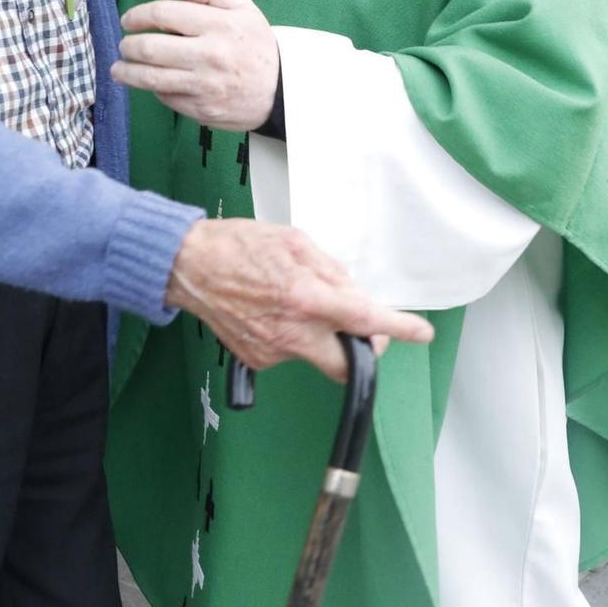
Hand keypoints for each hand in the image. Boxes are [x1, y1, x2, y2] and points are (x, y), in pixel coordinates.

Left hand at [114, 0, 277, 130]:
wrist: (282, 90)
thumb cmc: (257, 43)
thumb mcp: (242, 7)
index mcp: (218, 24)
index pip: (163, 14)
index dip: (137, 15)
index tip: (128, 20)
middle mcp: (209, 55)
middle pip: (150, 48)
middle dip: (127, 46)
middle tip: (123, 46)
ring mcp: (204, 85)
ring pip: (150, 78)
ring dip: (126, 72)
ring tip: (119, 69)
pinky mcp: (202, 110)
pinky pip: (166, 98)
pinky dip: (154, 90)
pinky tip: (152, 83)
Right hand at [165, 218, 433, 381]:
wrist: (187, 267)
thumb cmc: (237, 247)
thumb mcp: (295, 242)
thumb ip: (331, 271)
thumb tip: (355, 295)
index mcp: (305, 297)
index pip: (364, 320)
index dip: (398, 328)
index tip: (420, 332)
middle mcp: (291, 332)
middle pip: (346, 364)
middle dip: (360, 349)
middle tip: (358, 328)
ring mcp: (272, 351)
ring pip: (317, 354)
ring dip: (319, 334)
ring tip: (292, 300)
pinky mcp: (257, 359)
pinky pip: (290, 353)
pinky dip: (293, 335)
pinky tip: (272, 311)